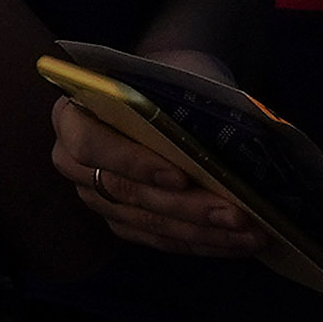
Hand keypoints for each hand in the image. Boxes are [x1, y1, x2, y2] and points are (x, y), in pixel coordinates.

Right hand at [48, 62, 267, 261]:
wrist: (168, 94)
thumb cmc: (169, 81)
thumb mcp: (173, 79)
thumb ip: (185, 107)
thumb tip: (233, 142)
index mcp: (71, 115)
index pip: (90, 145)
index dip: (133, 163)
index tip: (180, 176)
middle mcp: (72, 161)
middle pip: (125, 192)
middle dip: (186, 207)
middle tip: (237, 214)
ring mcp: (95, 195)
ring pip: (146, 221)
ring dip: (202, 231)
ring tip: (251, 232)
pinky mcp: (121, 221)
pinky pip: (158, 239)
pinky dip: (200, 242)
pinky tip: (237, 242)